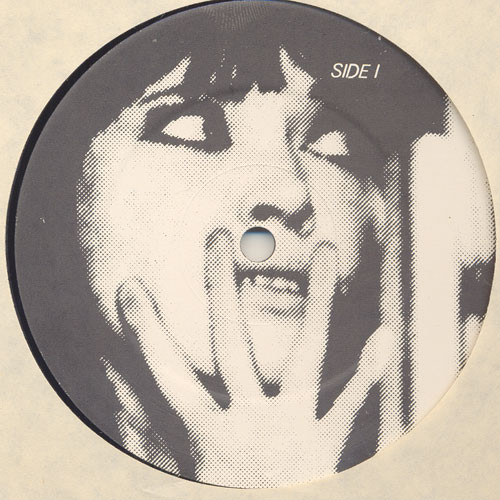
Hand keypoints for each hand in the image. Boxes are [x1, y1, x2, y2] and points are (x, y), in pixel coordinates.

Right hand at [104, 230, 393, 486]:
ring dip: (316, 301)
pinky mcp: (324, 445)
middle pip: (228, 344)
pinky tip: (385, 333)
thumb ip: (170, 427)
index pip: (165, 372)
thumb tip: (128, 390)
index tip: (130, 286)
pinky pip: (348, 404)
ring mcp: (288, 430)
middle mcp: (244, 424)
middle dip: (219, 287)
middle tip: (217, 237)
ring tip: (324, 250)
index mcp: (204, 433)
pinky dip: (365, 371)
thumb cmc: (228, 489)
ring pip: (303, 355)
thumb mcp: (194, 463)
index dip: (145, 330)